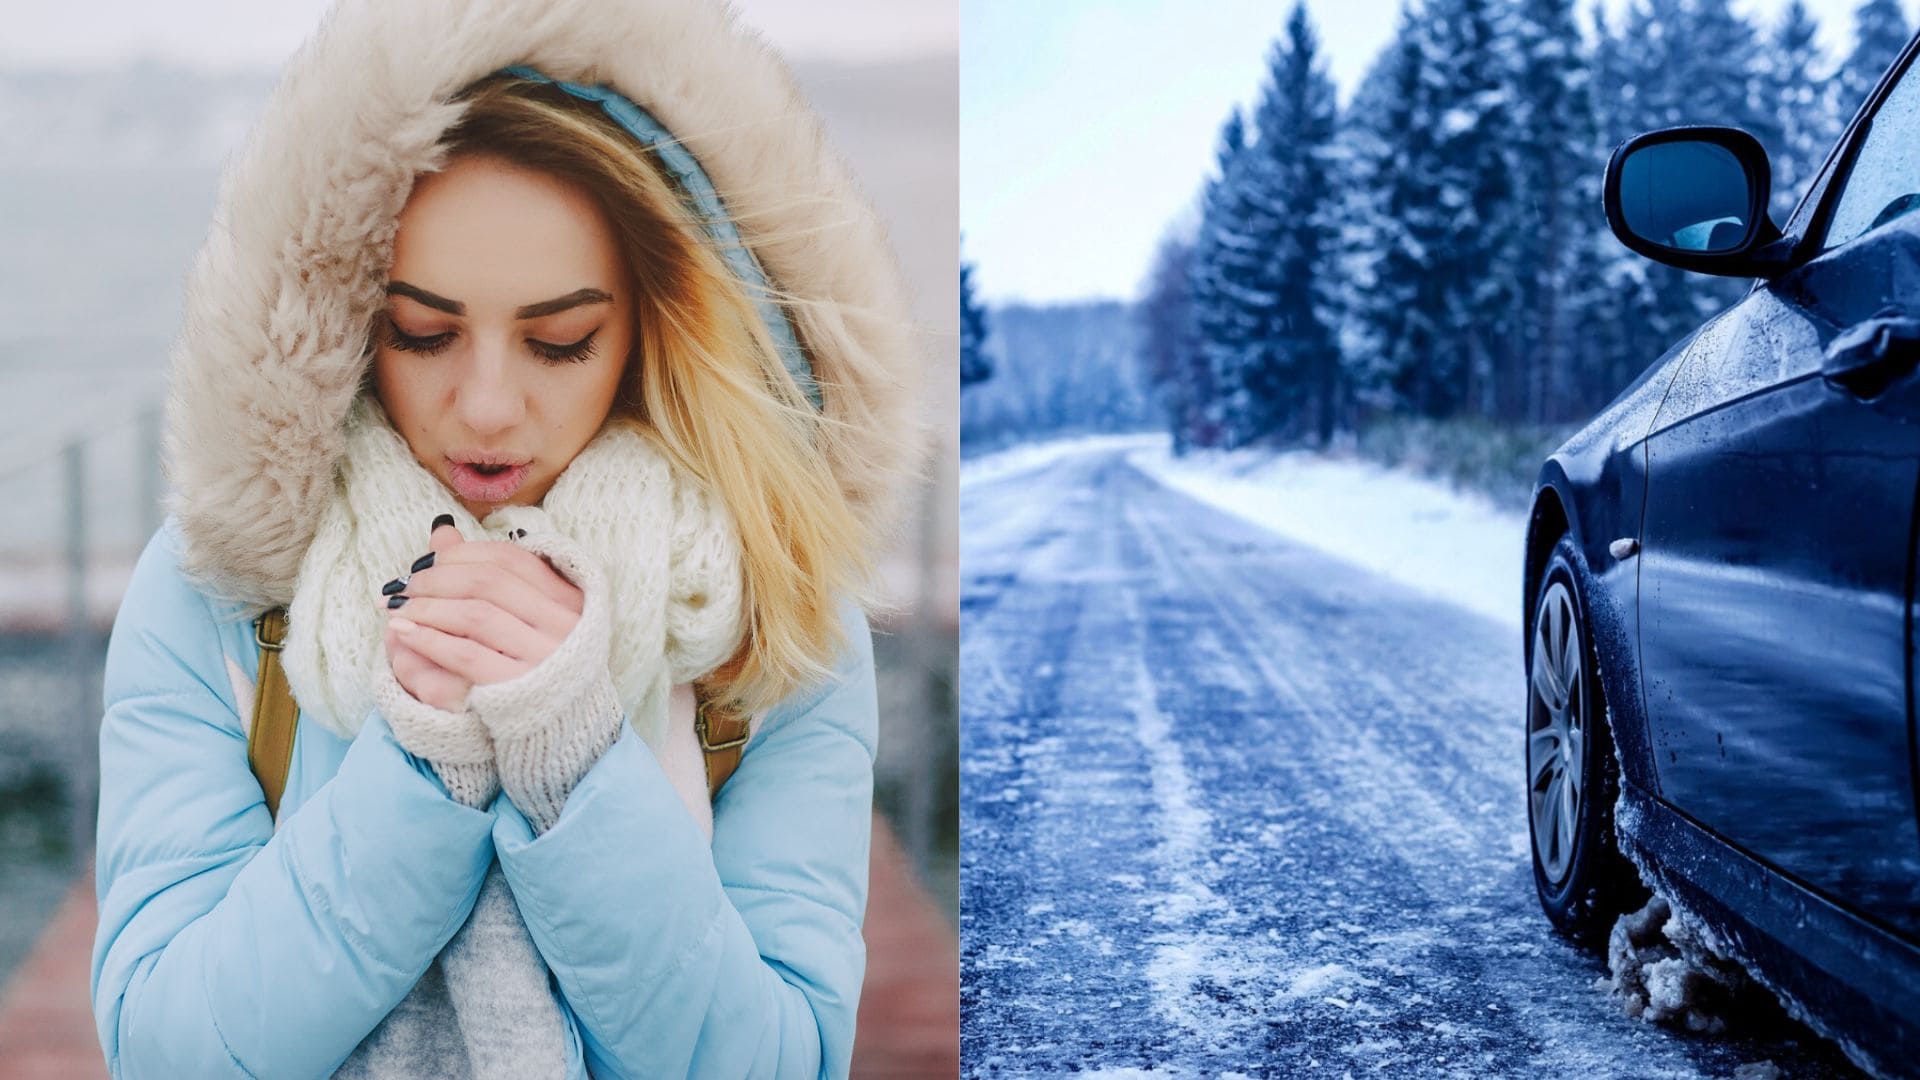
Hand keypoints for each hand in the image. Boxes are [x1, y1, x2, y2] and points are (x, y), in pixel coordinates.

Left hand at [381, 520, 585, 707]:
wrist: (561, 731)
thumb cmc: (535, 667)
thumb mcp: (521, 617)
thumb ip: (485, 575)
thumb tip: (440, 533)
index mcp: (568, 600)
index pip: (509, 559)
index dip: (461, 554)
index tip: (426, 560)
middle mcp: (562, 624)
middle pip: (488, 582)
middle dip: (436, 578)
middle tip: (402, 585)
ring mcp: (543, 656)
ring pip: (475, 614)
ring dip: (427, 606)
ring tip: (397, 607)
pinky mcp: (517, 688)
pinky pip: (466, 654)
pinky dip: (429, 638)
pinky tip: (405, 632)